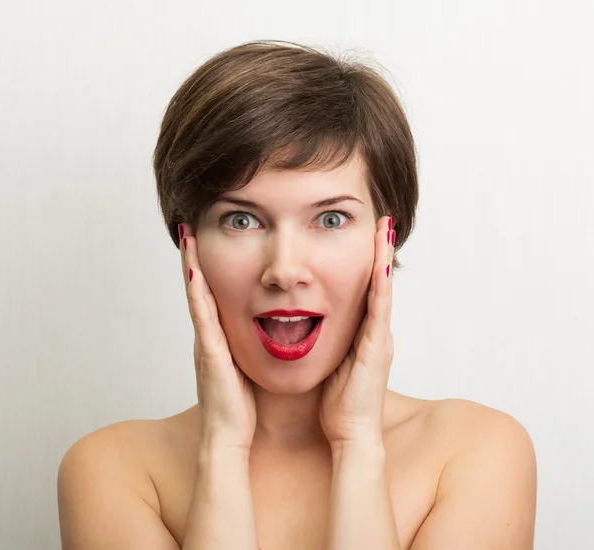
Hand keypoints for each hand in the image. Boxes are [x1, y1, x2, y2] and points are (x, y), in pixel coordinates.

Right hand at [180, 223, 256, 451]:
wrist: (229, 436)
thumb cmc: (240, 405)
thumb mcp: (245, 367)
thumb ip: (248, 348)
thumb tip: (265, 332)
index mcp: (219, 338)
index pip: (212, 296)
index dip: (206, 269)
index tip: (206, 241)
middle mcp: (208, 335)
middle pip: (199, 289)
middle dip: (194, 259)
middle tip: (191, 227)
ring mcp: (206, 342)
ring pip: (197, 296)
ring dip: (191, 266)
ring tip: (188, 236)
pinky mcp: (209, 353)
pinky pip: (202, 317)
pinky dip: (196, 293)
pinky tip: (194, 271)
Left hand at [320, 216, 394, 446]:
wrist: (350, 433)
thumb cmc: (339, 402)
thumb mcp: (332, 362)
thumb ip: (330, 341)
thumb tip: (314, 325)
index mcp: (364, 334)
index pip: (367, 289)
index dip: (369, 261)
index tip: (367, 234)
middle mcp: (377, 331)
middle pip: (379, 283)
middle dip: (381, 250)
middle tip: (382, 220)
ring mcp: (380, 338)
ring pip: (383, 290)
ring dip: (384, 258)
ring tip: (385, 228)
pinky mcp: (377, 348)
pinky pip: (379, 310)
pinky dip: (381, 285)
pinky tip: (381, 262)